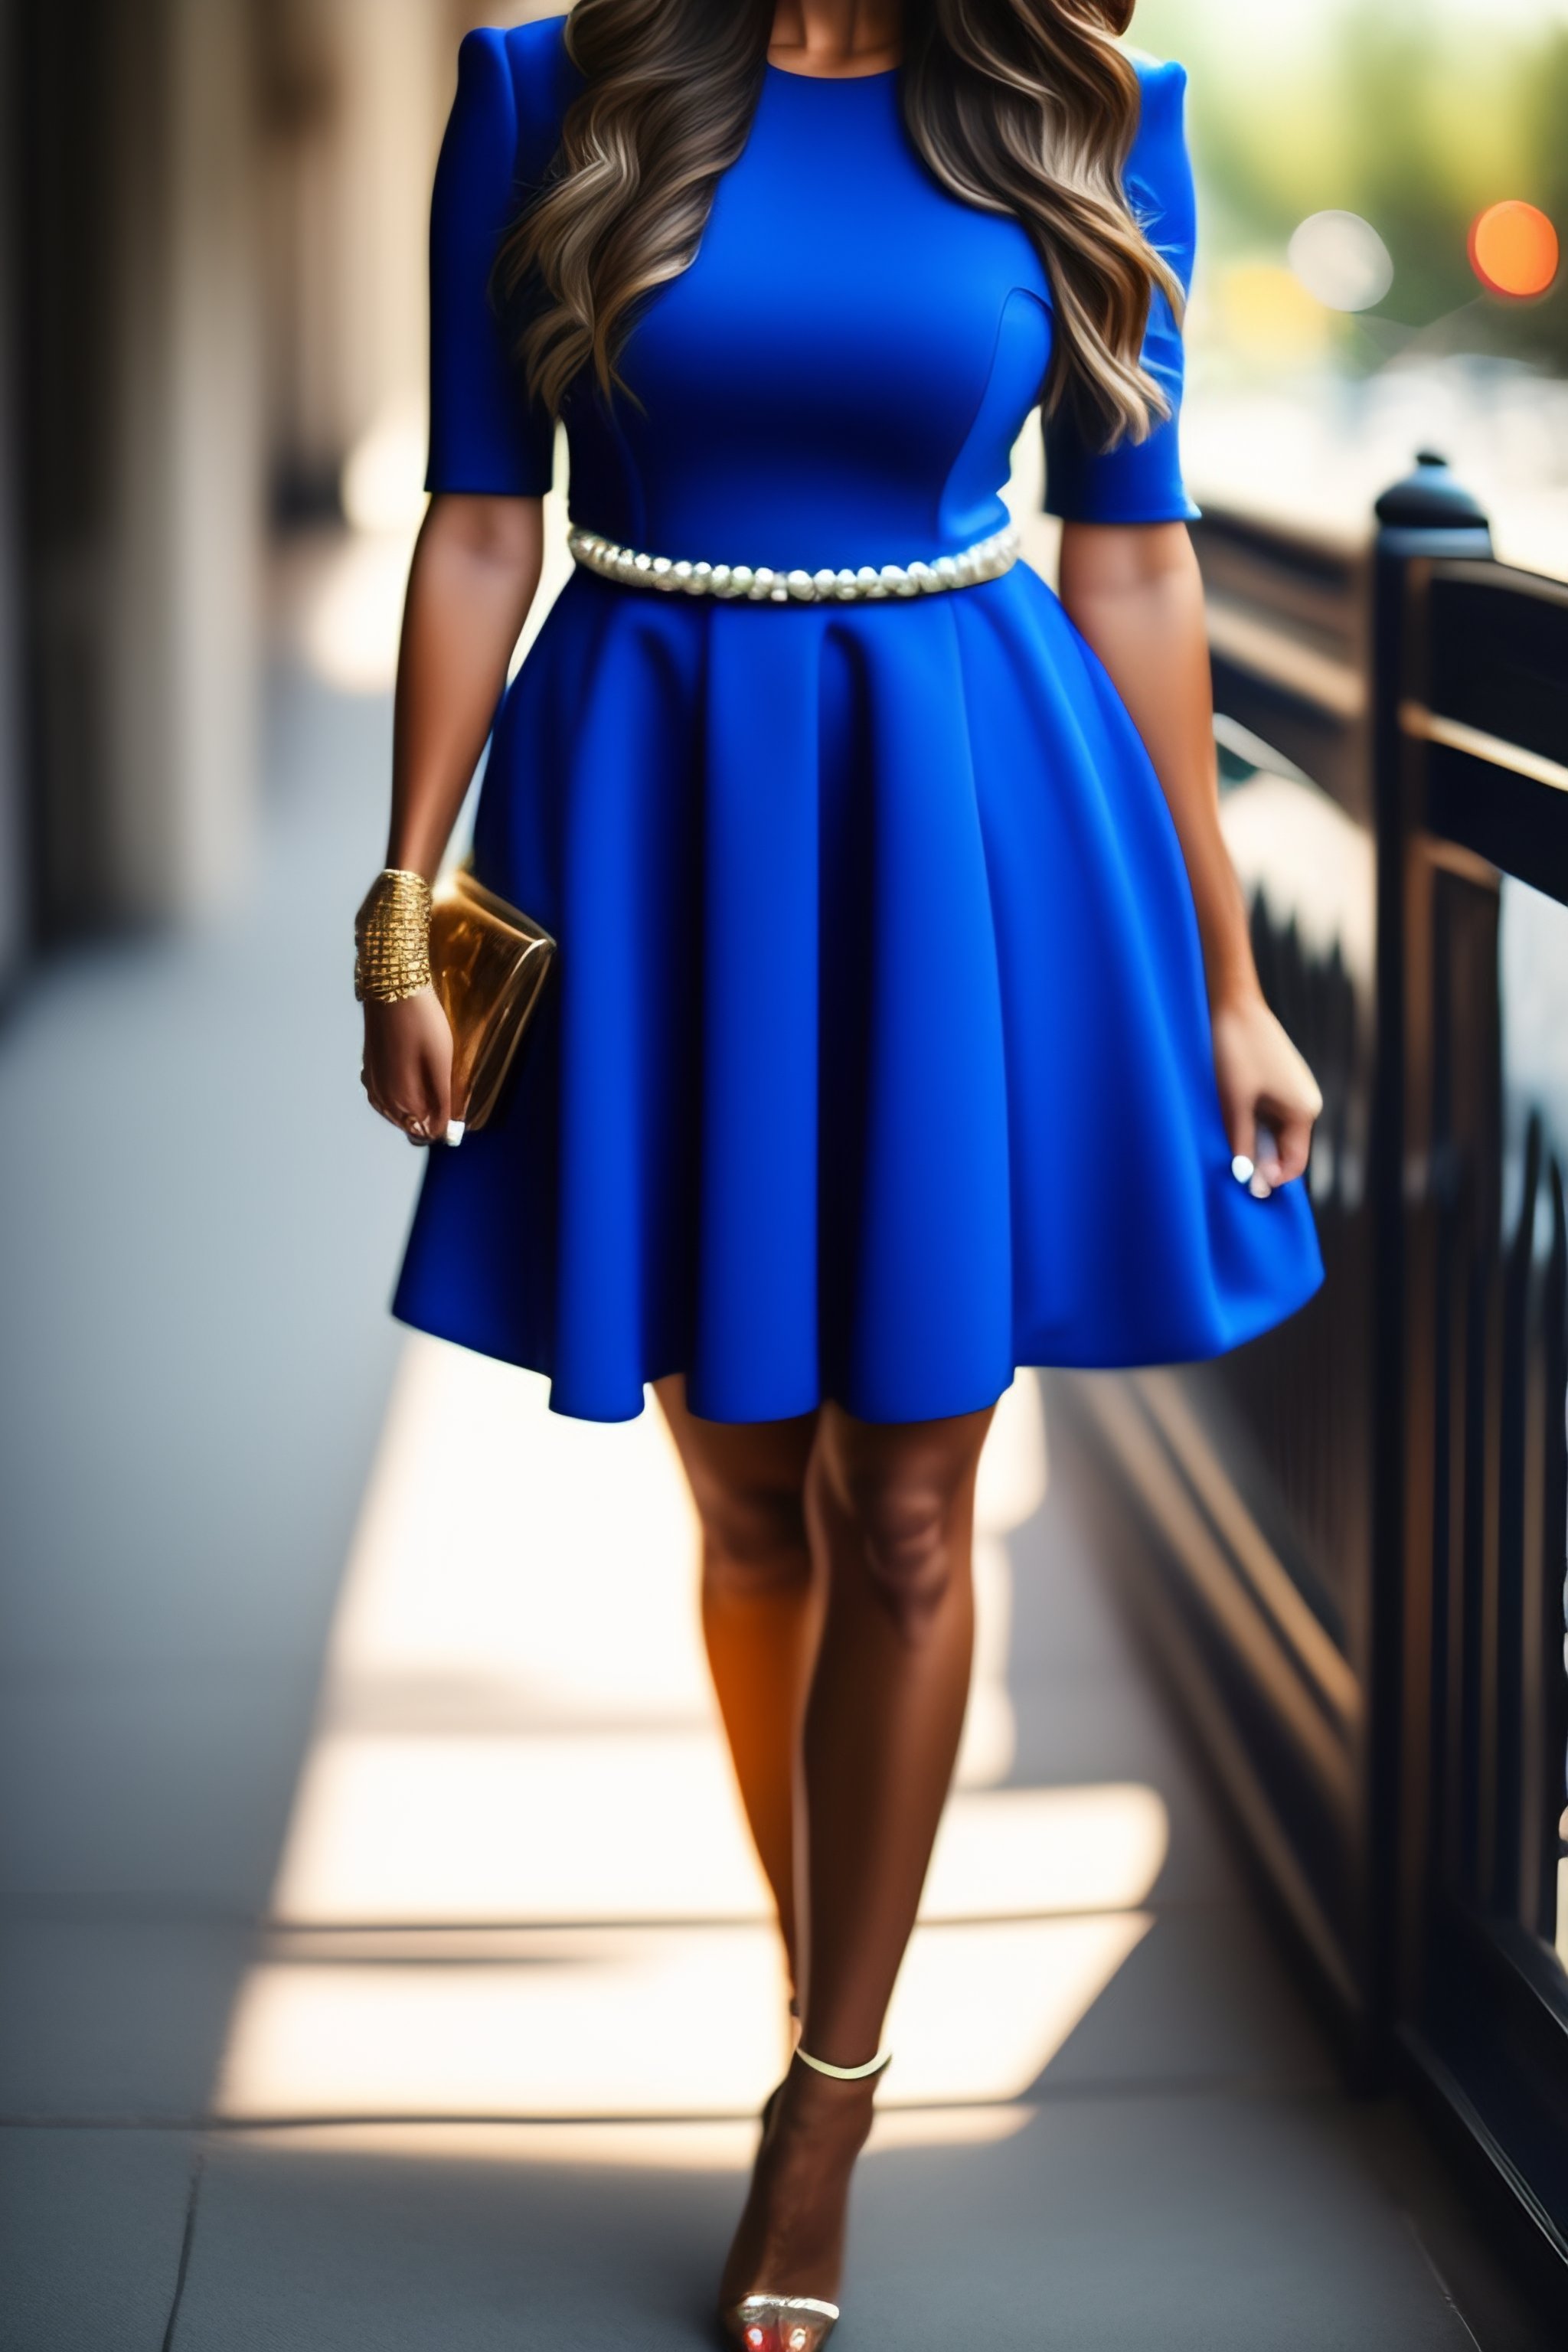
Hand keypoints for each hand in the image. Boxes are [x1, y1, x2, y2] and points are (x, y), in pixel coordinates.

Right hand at [361, 988, 453, 1144]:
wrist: (393, 989)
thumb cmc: (421, 1023)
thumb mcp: (441, 1063)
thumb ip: (442, 1100)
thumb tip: (444, 1129)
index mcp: (400, 1100)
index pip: (426, 1132)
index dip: (444, 1126)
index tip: (457, 1112)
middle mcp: (381, 1098)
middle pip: (411, 1125)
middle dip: (431, 1118)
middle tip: (449, 1097)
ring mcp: (372, 1085)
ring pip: (398, 1113)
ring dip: (417, 1107)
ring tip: (434, 1087)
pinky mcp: (369, 1071)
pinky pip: (386, 1098)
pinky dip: (402, 1097)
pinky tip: (413, 1082)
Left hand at [1209, 991, 1321, 1189]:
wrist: (1233, 1005)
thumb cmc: (1234, 1053)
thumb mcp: (1234, 1105)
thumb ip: (1243, 1145)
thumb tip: (1247, 1181)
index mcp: (1304, 1111)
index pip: (1293, 1164)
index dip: (1269, 1180)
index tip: (1240, 1186)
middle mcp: (1307, 1102)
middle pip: (1285, 1149)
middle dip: (1260, 1160)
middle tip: (1226, 1162)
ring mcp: (1295, 1090)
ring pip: (1275, 1132)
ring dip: (1252, 1141)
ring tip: (1226, 1135)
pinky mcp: (1282, 1080)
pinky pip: (1270, 1114)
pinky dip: (1252, 1122)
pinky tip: (1229, 1117)